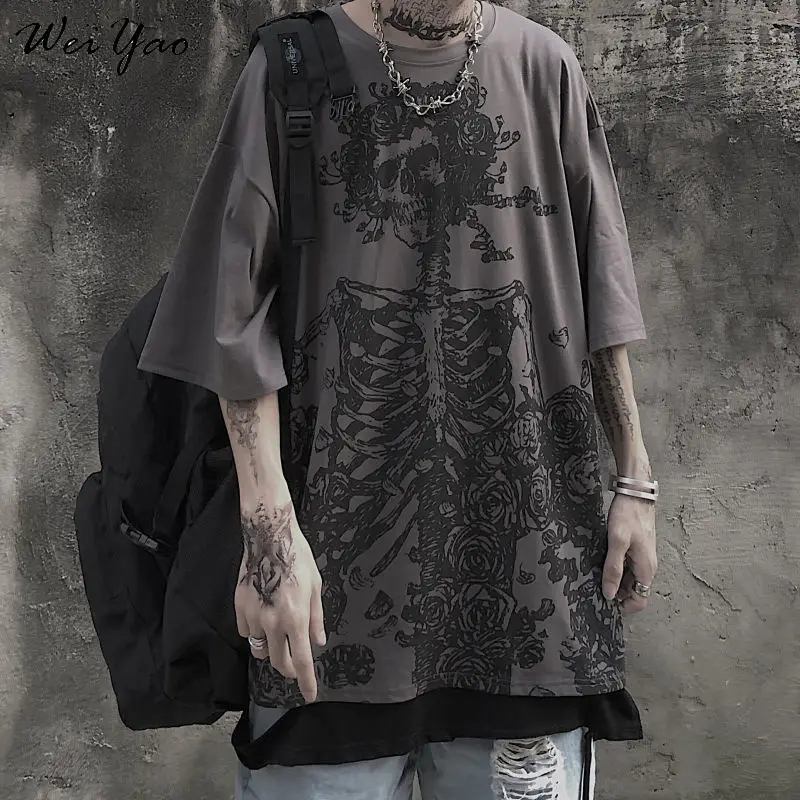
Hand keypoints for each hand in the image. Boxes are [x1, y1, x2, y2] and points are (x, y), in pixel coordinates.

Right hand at [234, 500, 325, 702]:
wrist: (269, 537)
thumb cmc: (298, 559)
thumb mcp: (316, 587)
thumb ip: (316, 618)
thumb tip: (318, 642)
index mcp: (296, 618)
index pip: (302, 660)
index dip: (305, 681)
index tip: (309, 695)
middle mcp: (273, 622)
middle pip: (278, 661)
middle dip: (288, 668)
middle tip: (295, 664)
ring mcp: (253, 616)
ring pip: (260, 648)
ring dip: (271, 649)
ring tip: (279, 636)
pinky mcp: (239, 608)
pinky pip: (247, 632)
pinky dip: (255, 632)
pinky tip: (263, 619)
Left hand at [602, 492, 656, 614]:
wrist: (636, 493)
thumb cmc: (628, 515)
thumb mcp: (617, 542)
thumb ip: (613, 569)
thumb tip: (609, 594)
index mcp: (646, 569)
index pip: (640, 601)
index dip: (624, 608)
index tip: (605, 606)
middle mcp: (647, 567)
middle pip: (634, 592)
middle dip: (617, 596)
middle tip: (594, 592)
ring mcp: (642, 558)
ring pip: (630, 580)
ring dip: (616, 583)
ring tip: (595, 579)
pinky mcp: (636, 549)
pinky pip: (627, 567)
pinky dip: (617, 571)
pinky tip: (601, 564)